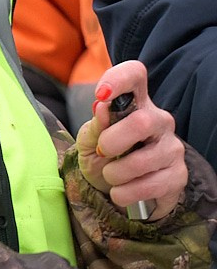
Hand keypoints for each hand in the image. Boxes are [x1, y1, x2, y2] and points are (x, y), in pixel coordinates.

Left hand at [79, 62, 188, 215]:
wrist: (115, 190)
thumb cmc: (104, 156)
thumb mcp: (90, 140)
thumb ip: (95, 125)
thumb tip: (101, 106)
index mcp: (135, 104)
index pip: (135, 76)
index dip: (119, 79)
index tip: (101, 94)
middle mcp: (159, 121)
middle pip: (142, 122)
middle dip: (112, 142)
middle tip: (103, 152)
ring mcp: (172, 147)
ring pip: (143, 160)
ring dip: (116, 173)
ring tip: (111, 175)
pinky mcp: (178, 175)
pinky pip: (150, 185)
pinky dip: (126, 192)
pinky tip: (122, 191)